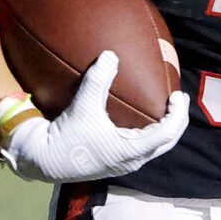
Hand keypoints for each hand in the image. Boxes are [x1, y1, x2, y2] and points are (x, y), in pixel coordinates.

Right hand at [0, 51, 188, 183]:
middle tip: (178, 101)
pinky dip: (146, 134)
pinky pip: (139, 148)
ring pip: (152, 148)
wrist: (42, 160)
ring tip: (163, 110)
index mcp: (130, 150)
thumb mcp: (83, 106)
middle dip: (176, 122)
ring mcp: (121, 164)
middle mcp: (130, 161)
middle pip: (165, 143)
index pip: (167, 133)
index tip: (178, 95)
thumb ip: (98, 80)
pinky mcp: (111, 162)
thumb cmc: (66, 136)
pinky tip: (138, 121)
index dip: (177, 113)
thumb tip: (110, 55)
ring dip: (162, 130)